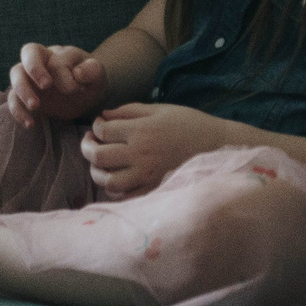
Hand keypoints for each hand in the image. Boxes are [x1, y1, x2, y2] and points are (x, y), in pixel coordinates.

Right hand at [7, 43, 104, 127]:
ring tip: (35, 107)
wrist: (82, 94)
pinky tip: (31, 124)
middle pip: (28, 53)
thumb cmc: (89, 80)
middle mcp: (41, 60)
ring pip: (16, 73)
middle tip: (46, 87)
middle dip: (35, 69)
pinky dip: (18, 111)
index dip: (63, 74)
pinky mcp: (24, 95)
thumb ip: (92, 71)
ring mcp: (30, 77)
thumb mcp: (97, 74)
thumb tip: (77, 74)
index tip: (75, 90)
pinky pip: (13, 98)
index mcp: (59, 54)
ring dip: (23, 89)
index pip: (56, 58)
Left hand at [79, 102, 219, 199]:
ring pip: (107, 181)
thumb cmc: (189, 123)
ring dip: (97, 172)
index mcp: (141, 130)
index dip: (95, 127)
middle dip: (87, 149)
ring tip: (101, 163)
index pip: (102, 131)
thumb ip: (129, 110)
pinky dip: (115, 190)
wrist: (217, 147)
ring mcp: (147, 176)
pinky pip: (125, 197)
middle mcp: (140, 155)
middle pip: (98, 157)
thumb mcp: (160, 109)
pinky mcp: (154, 191)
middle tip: (91, 143)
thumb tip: (103, 115)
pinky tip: (118, 178)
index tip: (100, 126)